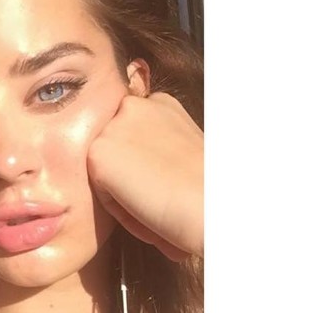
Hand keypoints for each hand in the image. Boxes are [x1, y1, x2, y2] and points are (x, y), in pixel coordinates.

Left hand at [87, 92, 202, 260]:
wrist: (213, 205)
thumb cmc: (206, 189)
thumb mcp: (184, 150)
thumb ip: (158, 146)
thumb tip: (137, 165)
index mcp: (159, 103)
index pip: (132, 136)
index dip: (145, 166)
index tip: (164, 183)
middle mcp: (133, 107)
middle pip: (115, 152)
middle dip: (129, 175)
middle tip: (158, 196)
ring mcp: (112, 127)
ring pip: (106, 173)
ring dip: (124, 193)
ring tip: (156, 204)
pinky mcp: (98, 152)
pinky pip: (99, 192)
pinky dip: (119, 209)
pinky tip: (146, 208)